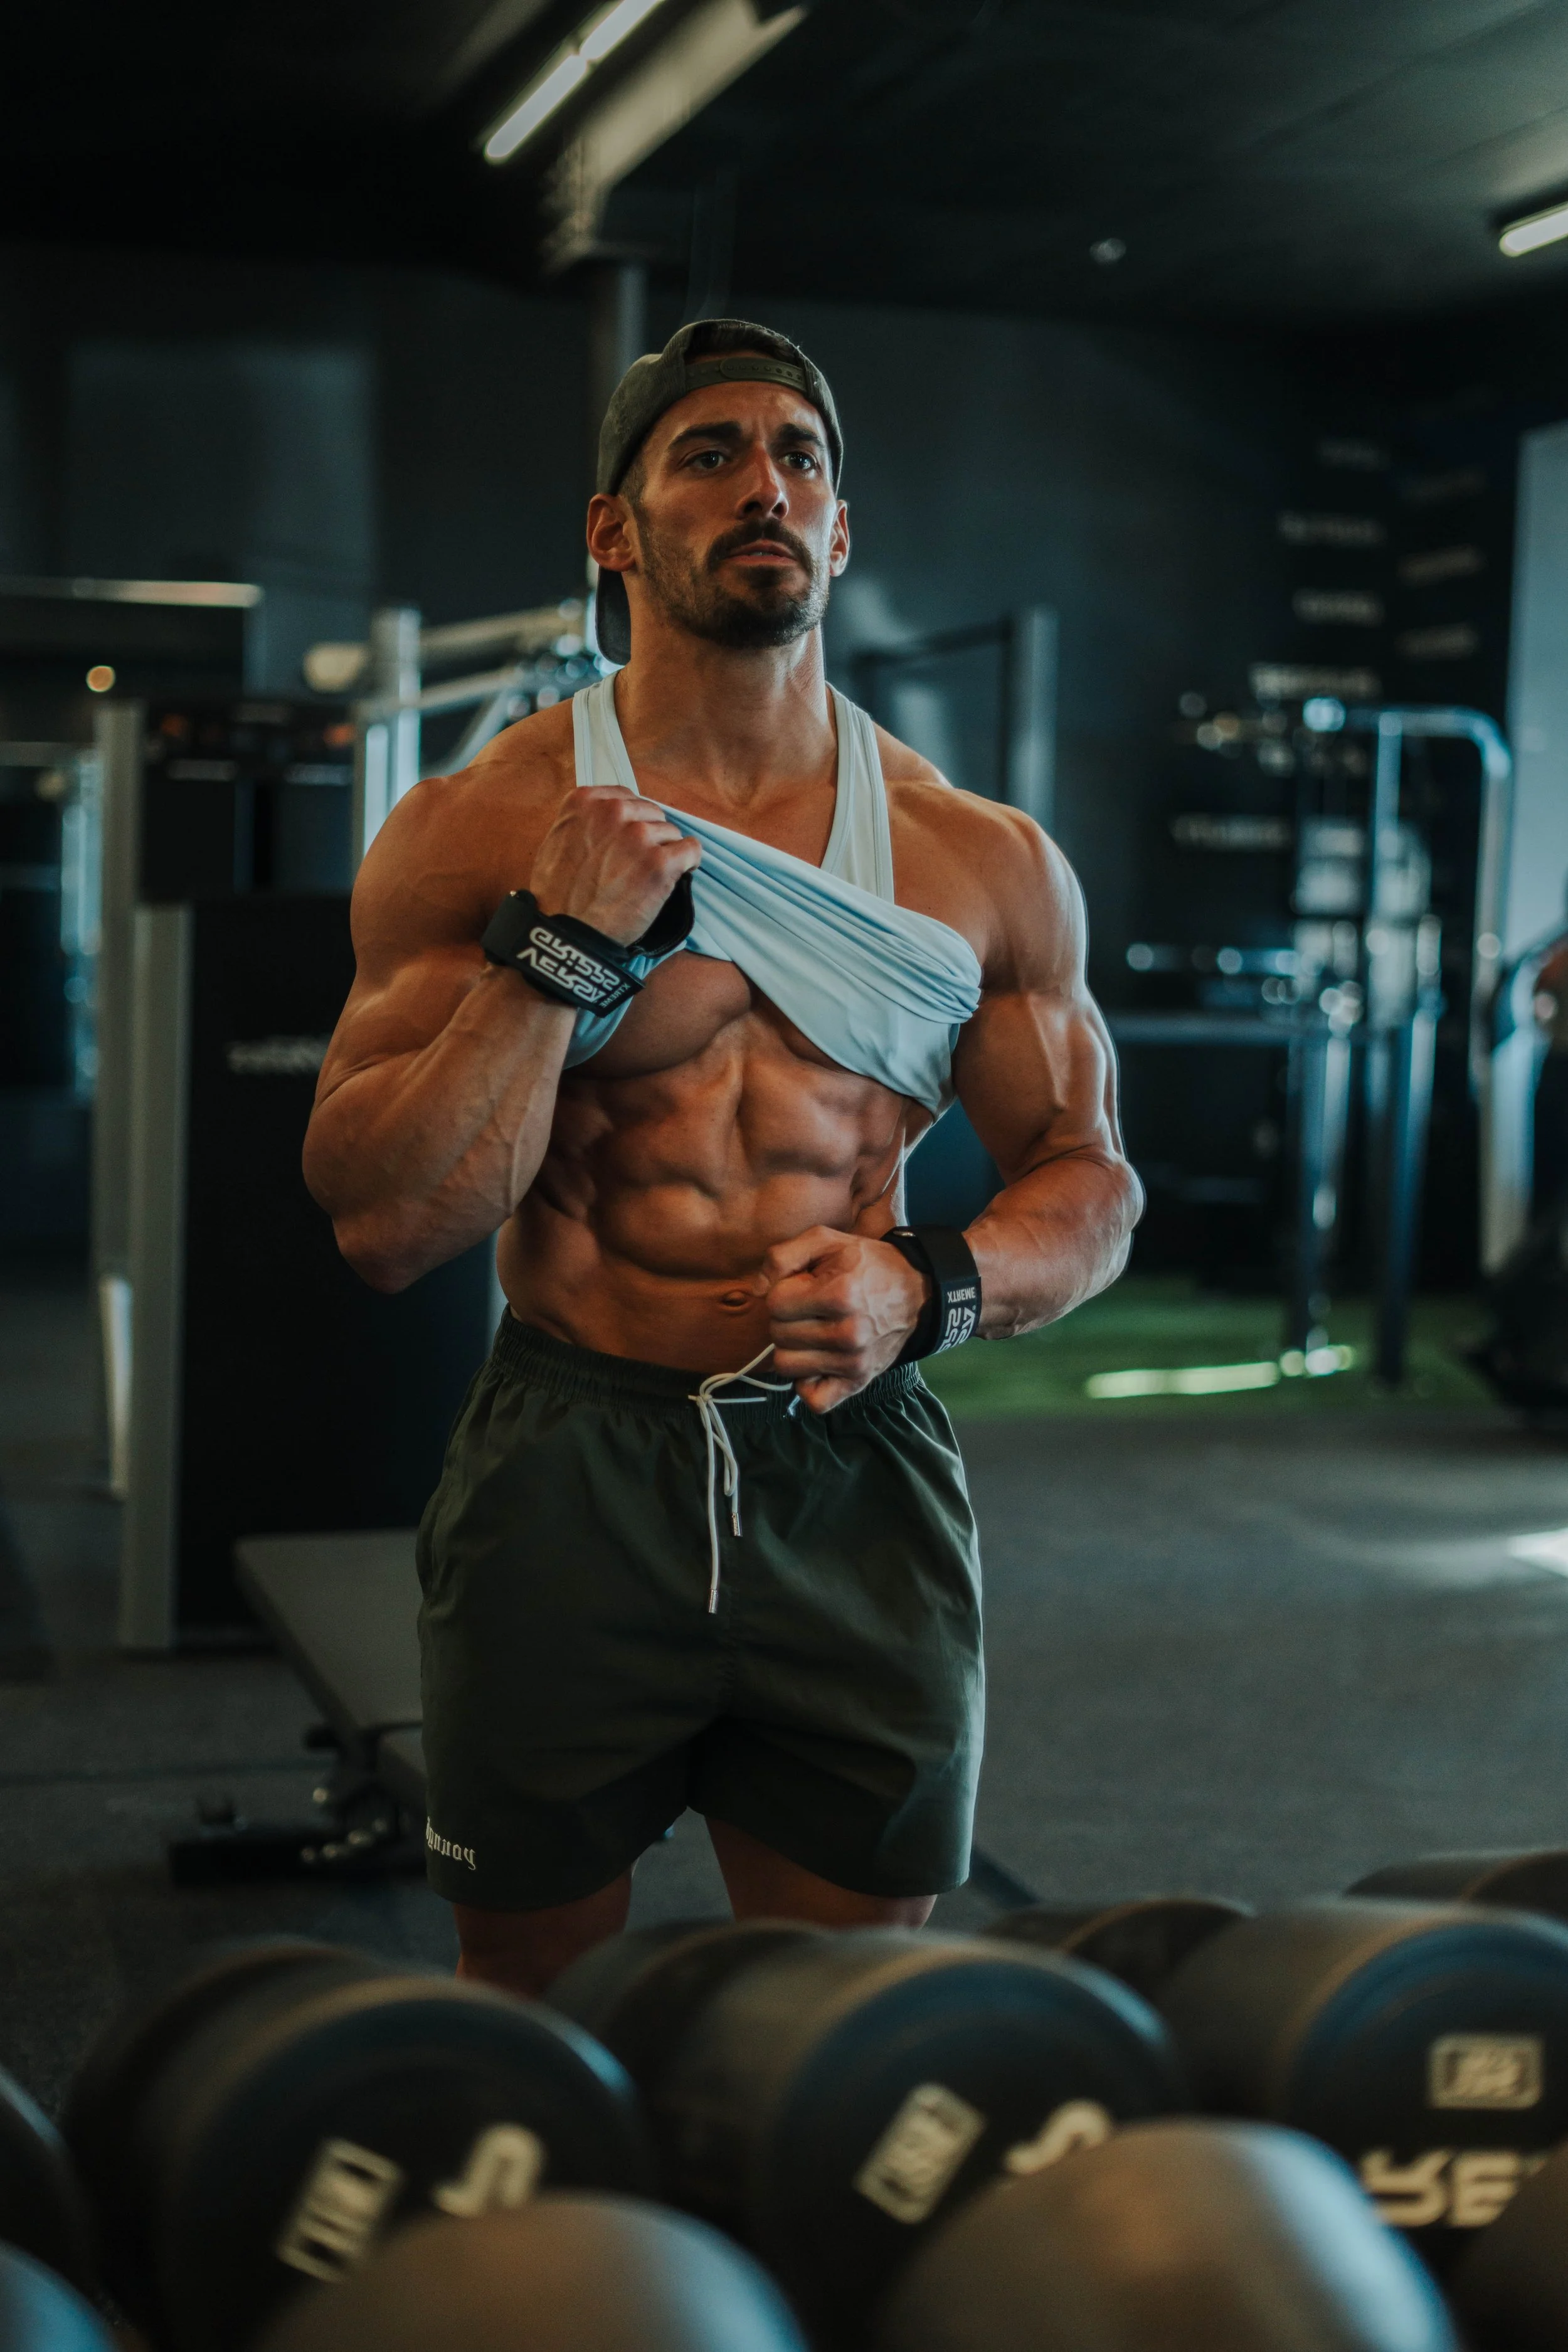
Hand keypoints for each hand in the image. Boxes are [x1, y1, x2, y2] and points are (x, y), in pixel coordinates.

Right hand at [530, 785, 699, 947]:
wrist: (568, 933)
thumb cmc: (558, 895)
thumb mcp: (557, 841)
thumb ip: (584, 822)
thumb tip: (606, 821)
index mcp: (585, 801)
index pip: (627, 798)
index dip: (633, 821)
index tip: (630, 840)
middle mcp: (612, 811)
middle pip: (651, 814)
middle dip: (649, 836)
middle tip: (636, 864)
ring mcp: (638, 835)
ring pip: (671, 833)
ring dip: (664, 853)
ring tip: (646, 877)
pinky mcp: (659, 862)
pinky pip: (691, 849)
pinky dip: (688, 863)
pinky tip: (677, 875)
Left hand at [761, 1227, 929, 1413]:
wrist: (915, 1291)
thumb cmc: (865, 1264)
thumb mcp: (826, 1240)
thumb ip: (783, 1255)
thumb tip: (756, 1289)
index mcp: (840, 1294)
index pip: (775, 1302)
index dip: (784, 1291)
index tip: (804, 1287)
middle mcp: (848, 1333)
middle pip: (778, 1334)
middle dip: (786, 1318)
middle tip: (810, 1308)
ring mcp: (853, 1362)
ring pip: (785, 1366)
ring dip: (792, 1348)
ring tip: (812, 1332)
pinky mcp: (857, 1383)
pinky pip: (812, 1399)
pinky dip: (807, 1383)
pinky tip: (817, 1361)